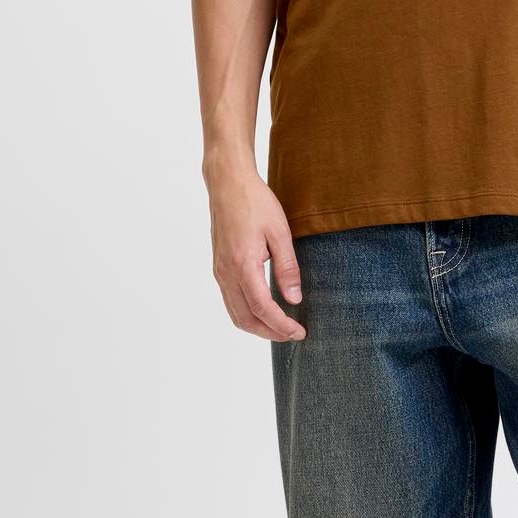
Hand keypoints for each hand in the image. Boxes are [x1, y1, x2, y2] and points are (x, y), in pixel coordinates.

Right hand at [207, 165, 305, 341]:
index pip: (261, 309)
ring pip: (235, 313)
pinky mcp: (218, 267)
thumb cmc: (255, 202)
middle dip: (269, 333)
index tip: (299, 332)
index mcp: (242, 265)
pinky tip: (264, 309)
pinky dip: (247, 313)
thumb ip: (287, 267)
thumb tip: (294, 299)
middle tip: (293, 334)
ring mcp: (219, 271)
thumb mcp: (280, 232)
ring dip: (257, 326)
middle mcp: (226, 273)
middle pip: (245, 319)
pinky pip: (230, 300)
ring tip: (281, 326)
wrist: (228, 183)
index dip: (280, 325)